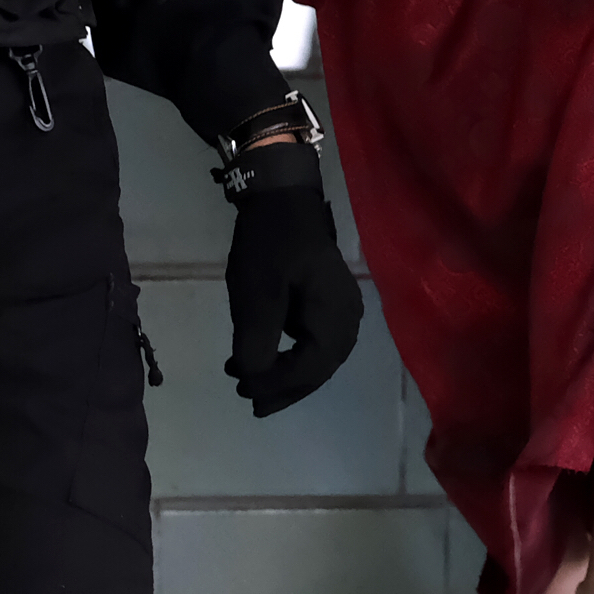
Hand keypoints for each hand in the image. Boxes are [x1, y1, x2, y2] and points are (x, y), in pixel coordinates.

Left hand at [218, 135, 363, 416]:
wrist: (281, 193)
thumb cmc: (271, 240)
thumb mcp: (257, 291)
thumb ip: (257, 339)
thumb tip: (255, 375)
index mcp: (336, 315)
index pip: (311, 369)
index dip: (278, 387)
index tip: (245, 391)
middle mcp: (348, 317)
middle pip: (318, 369)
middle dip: (283, 388)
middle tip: (249, 401)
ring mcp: (340, 307)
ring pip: (316, 357)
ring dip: (285, 374)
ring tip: (248, 382)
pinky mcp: (327, 299)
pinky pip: (312, 339)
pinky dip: (289, 353)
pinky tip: (263, 354)